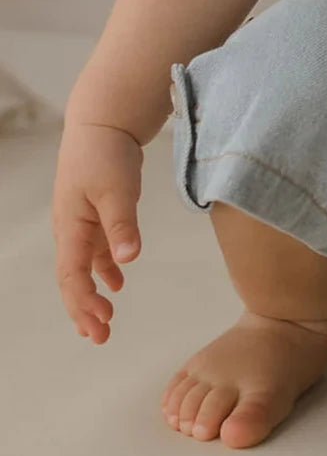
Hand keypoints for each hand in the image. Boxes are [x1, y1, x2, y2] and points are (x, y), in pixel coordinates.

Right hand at [51, 120, 143, 343]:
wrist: (103, 120)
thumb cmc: (105, 152)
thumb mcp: (117, 189)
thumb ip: (122, 225)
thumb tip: (127, 260)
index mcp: (71, 227)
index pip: (71, 276)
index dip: (83, 303)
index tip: (101, 323)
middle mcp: (70, 228)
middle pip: (72, 278)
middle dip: (83, 308)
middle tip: (100, 336)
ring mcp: (81, 220)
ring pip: (83, 266)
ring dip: (92, 292)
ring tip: (106, 317)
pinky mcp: (95, 211)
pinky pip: (95, 249)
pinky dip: (103, 268)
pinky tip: (118, 280)